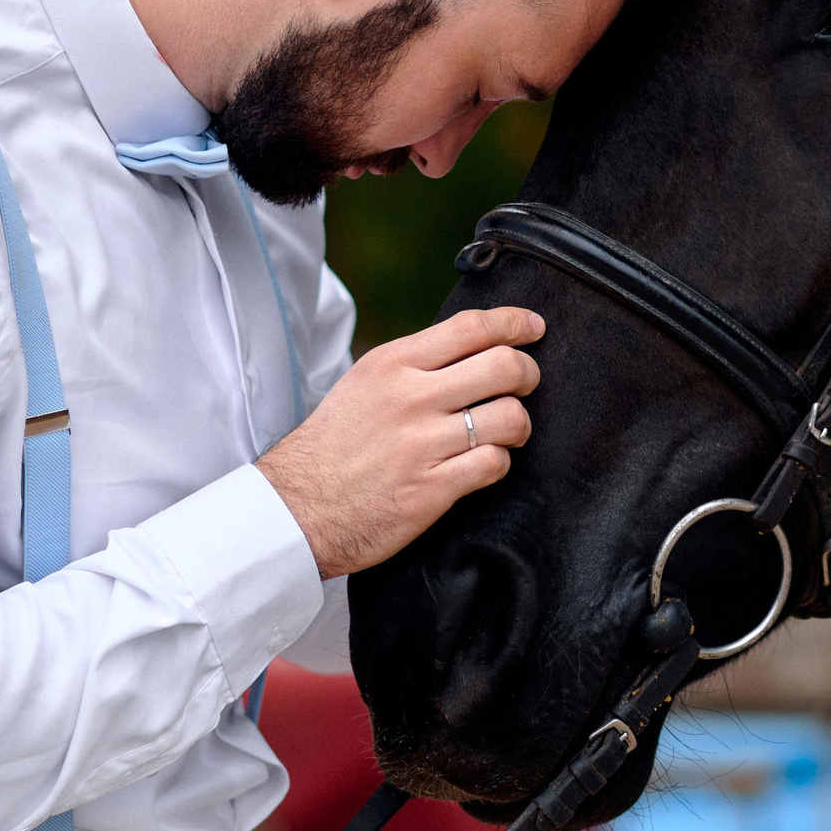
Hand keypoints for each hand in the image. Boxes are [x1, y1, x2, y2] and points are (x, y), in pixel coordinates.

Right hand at [256, 307, 541, 579]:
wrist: (297, 506)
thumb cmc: (334, 444)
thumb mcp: (364, 383)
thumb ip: (413, 365)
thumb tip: (470, 349)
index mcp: (394, 364)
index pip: (471, 328)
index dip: (514, 324)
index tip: (534, 328)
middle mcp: (411, 398)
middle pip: (503, 366)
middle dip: (528, 374)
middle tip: (527, 383)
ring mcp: (422, 445)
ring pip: (509, 417)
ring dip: (519, 424)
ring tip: (509, 431)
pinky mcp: (431, 489)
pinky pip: (493, 464)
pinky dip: (500, 462)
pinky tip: (485, 464)